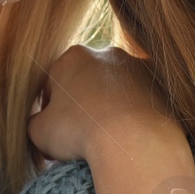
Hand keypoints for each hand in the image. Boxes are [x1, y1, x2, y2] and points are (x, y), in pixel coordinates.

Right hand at [30, 45, 174, 162]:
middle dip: (82, 105)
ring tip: (109, 138)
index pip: (53, 83)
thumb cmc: (79, 132)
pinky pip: (140, 99)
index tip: (55, 134)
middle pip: (86, 81)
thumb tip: (40, 124)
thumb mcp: (39, 132)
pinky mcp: (160, 84)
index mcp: (71, 57)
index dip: (50, 111)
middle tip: (81, 137)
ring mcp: (136, 66)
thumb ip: (34, 122)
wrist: (133, 141)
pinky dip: (134, 113)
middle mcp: (105, 52)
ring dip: (109, 107)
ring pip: (115, 89)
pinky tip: (131, 135)